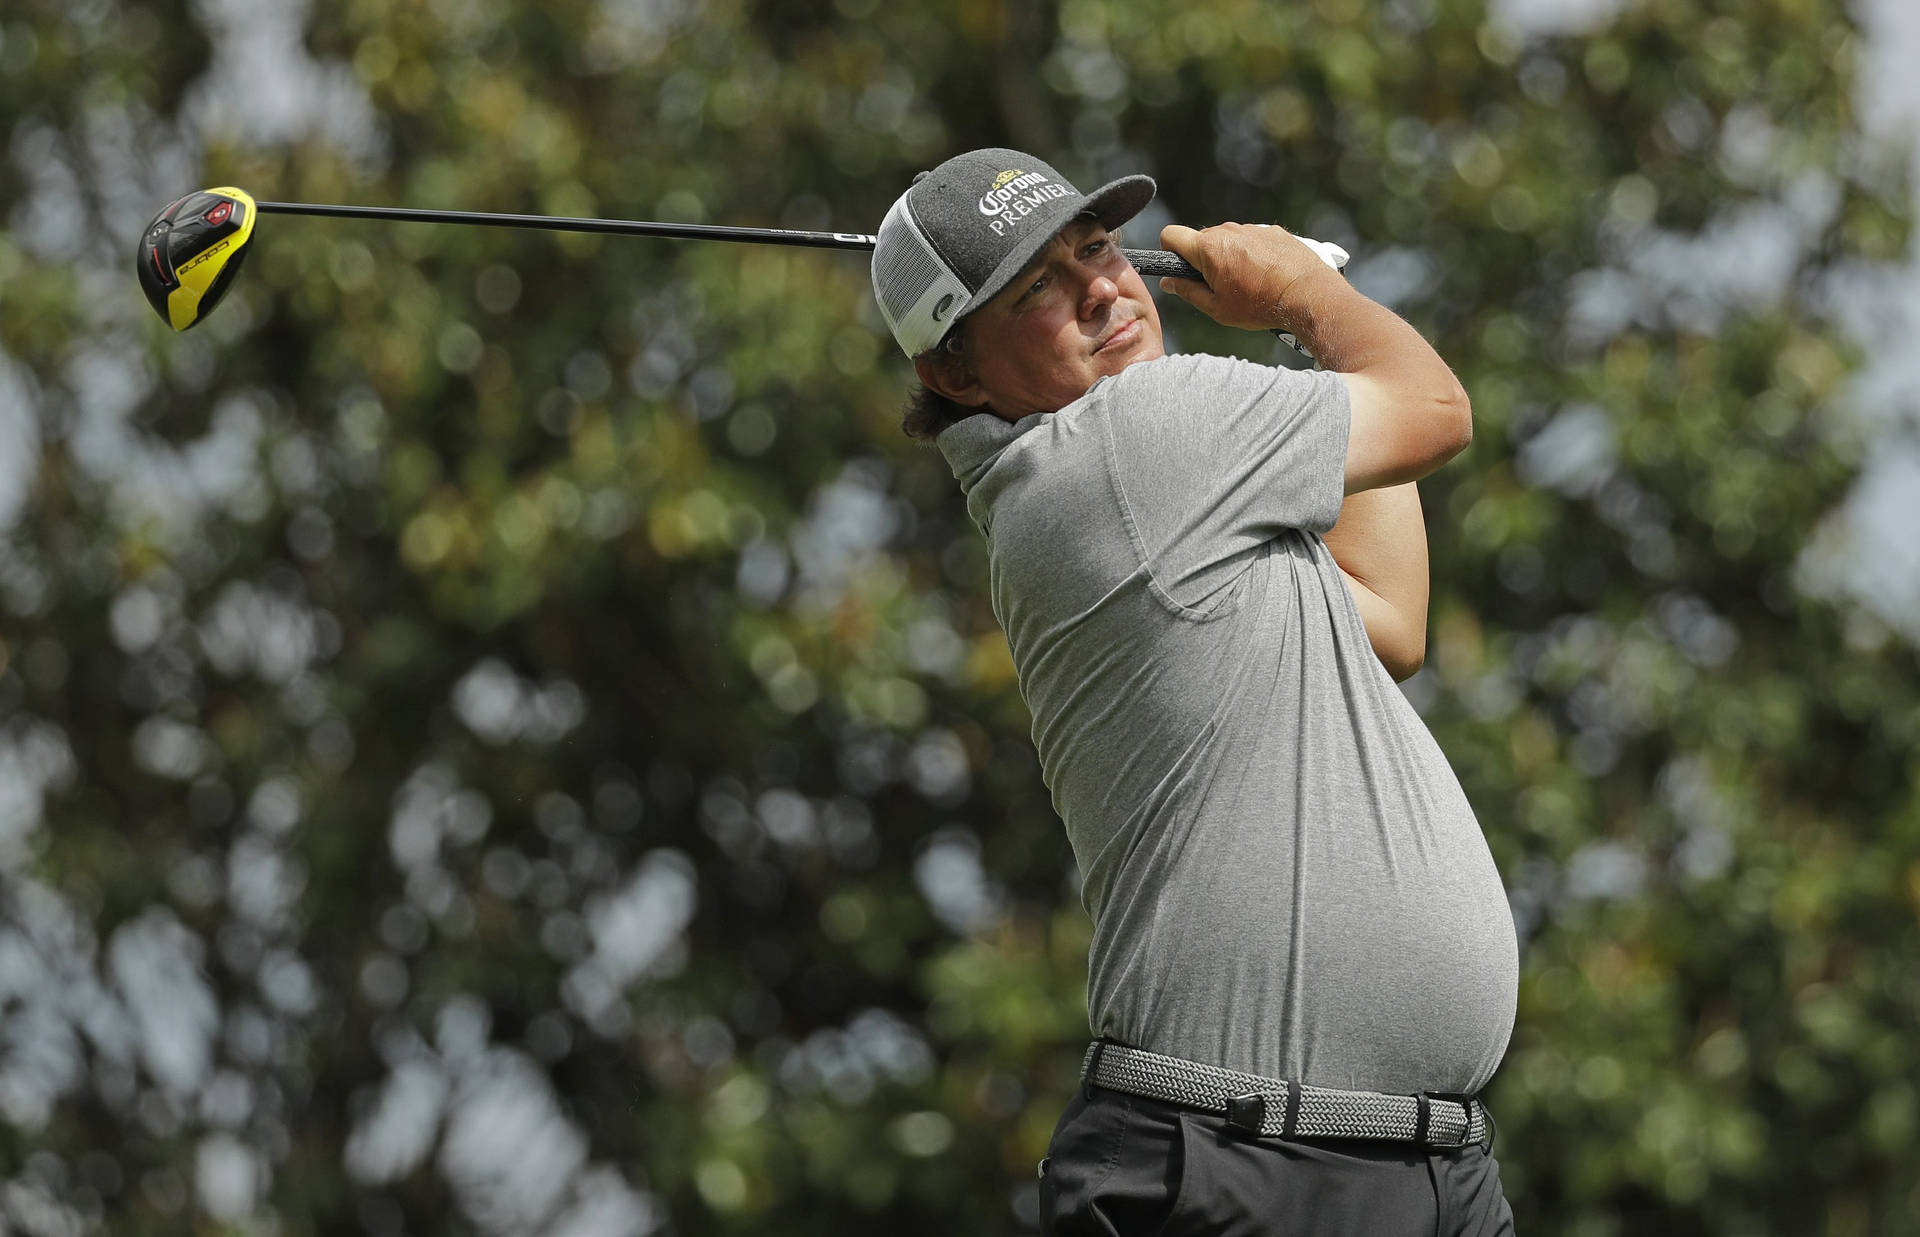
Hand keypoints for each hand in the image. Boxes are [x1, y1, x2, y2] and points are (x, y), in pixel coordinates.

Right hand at [1157, 222, 1342, 331]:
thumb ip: (1188, 292)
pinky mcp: (1272, 230)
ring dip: (1230, 256)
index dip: (1169, 250)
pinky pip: (1252, 239)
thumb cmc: (1260, 305)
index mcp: (1208, 249)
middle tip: (1220, 285)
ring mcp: (1251, 228)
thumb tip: (1169, 282)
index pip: (1171, 234)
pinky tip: (1267, 275)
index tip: (1180, 268)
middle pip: (1201, 239)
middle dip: (1203, 259)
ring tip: (1249, 283)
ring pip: (1228, 239)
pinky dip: (1253, 253)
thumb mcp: (1217, 308)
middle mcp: (1228, 231)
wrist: (1308, 294)